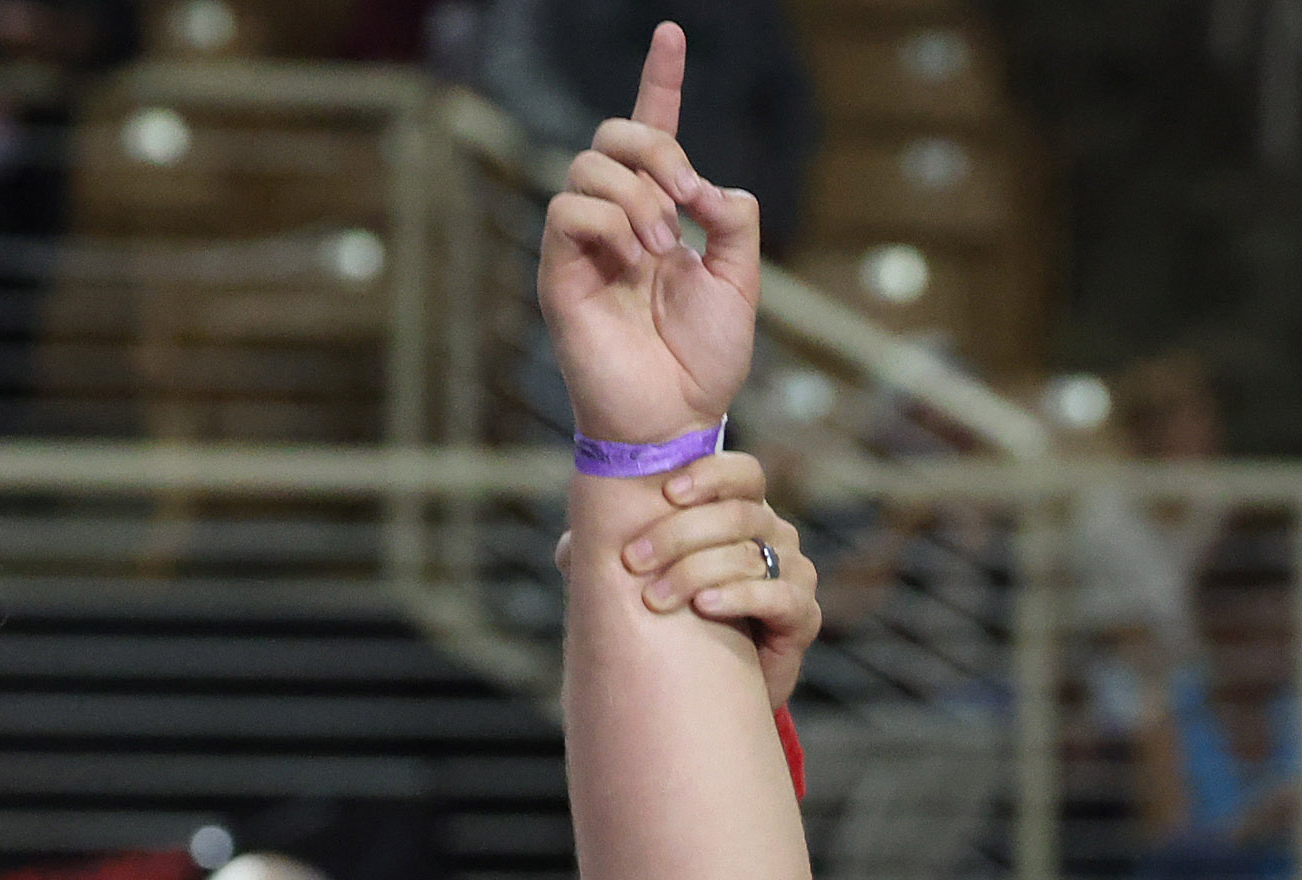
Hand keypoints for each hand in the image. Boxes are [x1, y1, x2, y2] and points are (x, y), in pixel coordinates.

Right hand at [537, 22, 759, 450]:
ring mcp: (585, 245)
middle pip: (612, 135)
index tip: (672, 33)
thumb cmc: (705, 362)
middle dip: (655, 146)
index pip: (652, 133)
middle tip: (686, 197)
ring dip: (638, 196)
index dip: (660, 80)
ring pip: (589, 168)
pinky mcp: (560, 272)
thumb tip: (706, 183)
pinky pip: (569, 211)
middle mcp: (618, 221)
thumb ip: (734, 221)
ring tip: (664, 247)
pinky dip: (609, 223)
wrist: (677, 418)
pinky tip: (634, 259)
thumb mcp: (741, 283)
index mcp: (661, 214)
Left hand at [563, 449, 820, 711]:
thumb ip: (614, 557)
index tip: (667, 493)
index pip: (742, 473)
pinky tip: (704, 608)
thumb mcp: (642, 582)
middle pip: (738, 513)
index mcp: (744, 512)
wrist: (715, 690)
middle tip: (633, 560)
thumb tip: (571, 549)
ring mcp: (795, 573)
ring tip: (654, 598)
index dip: (709, 475)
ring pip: (749, 553)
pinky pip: (776, 595)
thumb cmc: (681, 624)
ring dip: (694, 571)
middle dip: (678, 534)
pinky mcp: (803, 616)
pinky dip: (737, 598)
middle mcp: (775, 535)